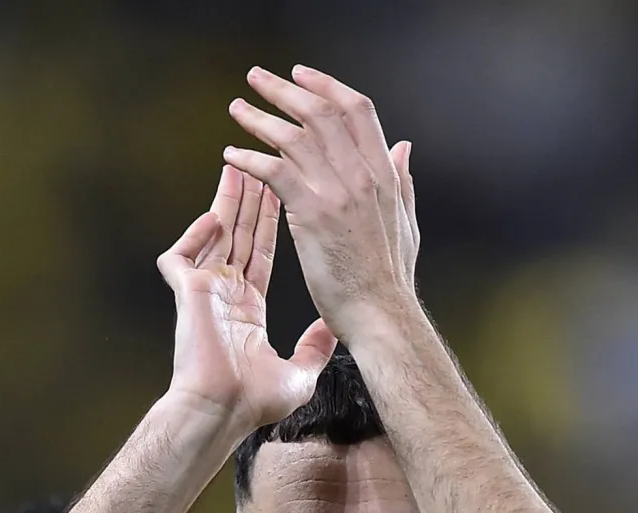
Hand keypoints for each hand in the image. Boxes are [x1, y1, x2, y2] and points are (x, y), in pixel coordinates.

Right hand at [157, 165, 337, 431]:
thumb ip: (315, 347)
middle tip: (261, 163)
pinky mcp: (186, 295)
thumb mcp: (299, 373)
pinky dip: (195, 236)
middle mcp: (225, 295)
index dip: (270, 222)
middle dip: (250, 200)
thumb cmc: (254, 403)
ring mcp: (204, 293)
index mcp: (247, 309)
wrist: (223, 413)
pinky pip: (181, 257)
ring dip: (226, 202)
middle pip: (239, 236)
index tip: (281, 191)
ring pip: (213, 236)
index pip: (261, 253)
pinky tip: (214, 217)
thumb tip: (332, 330)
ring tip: (238, 167)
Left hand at [224, 65, 419, 342]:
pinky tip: (231, 155)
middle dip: (285, 89)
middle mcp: (362, 175)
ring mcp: (337, 192)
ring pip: (293, 136)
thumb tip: (403, 146)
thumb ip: (402, 180)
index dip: (327, 86)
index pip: (357, 110)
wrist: (382, 314)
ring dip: (260, 117)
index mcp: (384, 173)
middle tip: (257, 77)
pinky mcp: (312, 215)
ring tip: (237, 109)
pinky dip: (250, 158)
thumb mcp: (406, 220)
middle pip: (320, 113)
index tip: (301, 74)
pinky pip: (274, 172)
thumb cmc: (390, 278)